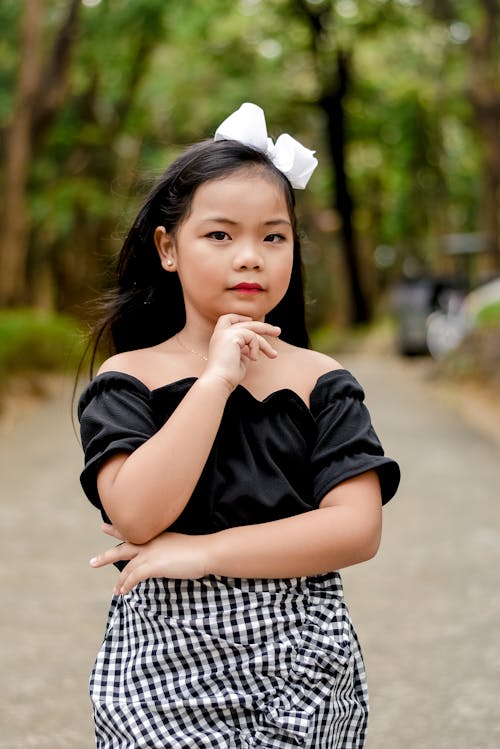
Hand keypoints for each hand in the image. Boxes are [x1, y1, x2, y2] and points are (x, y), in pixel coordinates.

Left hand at [89, 523, 209, 593]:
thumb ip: (166, 551)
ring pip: (127, 567)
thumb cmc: (197, 550)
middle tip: (92, 562)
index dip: (116, 530)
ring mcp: (150, 554)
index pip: (132, 533)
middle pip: (122, 548)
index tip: (103, 526)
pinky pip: (134, 577)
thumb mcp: (177, 546)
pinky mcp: (153, 565)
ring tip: (116, 590)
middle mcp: (150, 543)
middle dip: (106, 556)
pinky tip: (124, 591)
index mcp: (156, 536)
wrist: (205, 552)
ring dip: (120, 581)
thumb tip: (161, 560)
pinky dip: (127, 584)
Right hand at [203, 314, 280, 390]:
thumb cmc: (229, 376)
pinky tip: (253, 359)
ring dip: (265, 343)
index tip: (252, 320)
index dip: (241, 318)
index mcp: (220, 338)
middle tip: (278, 331)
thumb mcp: (239, 359)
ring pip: (252, 329)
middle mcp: (221, 333)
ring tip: (273, 355)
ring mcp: (226, 333)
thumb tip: (255, 348)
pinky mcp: (232, 336)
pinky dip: (256, 348)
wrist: (219, 381)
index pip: (229, 319)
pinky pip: (252, 337)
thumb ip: (245, 351)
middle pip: (246, 323)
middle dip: (264, 327)